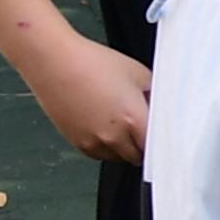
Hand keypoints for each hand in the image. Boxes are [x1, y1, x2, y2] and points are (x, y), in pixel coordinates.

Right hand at [24, 35, 149, 163]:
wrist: (56, 62)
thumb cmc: (92, 63)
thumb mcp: (140, 73)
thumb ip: (155, 96)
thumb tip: (161, 108)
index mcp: (133, 119)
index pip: (157, 146)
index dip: (161, 141)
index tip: (163, 136)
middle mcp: (113, 136)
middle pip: (138, 155)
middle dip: (143, 143)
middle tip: (142, 126)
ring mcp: (92, 142)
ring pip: (118, 157)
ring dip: (124, 147)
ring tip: (120, 122)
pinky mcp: (76, 142)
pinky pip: (98, 153)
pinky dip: (105, 146)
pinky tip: (104, 124)